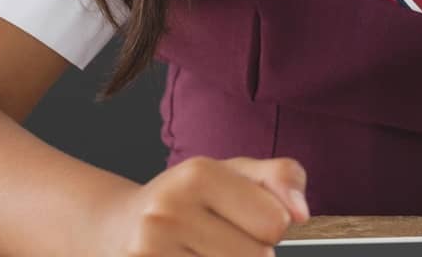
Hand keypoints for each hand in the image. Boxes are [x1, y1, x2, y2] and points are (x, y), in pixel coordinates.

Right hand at [97, 154, 309, 256]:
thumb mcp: (235, 173)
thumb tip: (302, 213)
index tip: (248, 220)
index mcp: (198, 174)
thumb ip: (279, 178)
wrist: (120, 226)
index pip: (274, 223)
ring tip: (205, 252)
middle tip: (221, 240)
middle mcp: (168, 212)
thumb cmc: (191, 198)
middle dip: (250, 254)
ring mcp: (150, 253)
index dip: (271, 226)